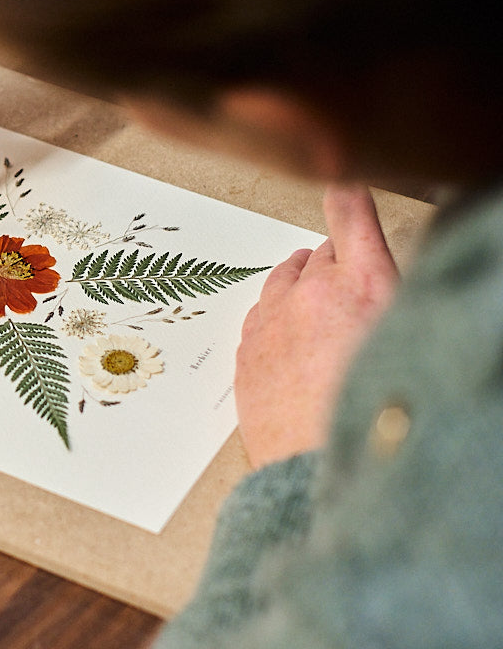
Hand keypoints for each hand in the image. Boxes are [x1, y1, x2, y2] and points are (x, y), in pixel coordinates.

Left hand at [235, 185, 398, 469]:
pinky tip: (295, 349)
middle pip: (320, 251)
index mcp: (364, 282)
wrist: (317, 472)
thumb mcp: (403, 338)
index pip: (350, 211)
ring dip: (303, 290)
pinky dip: (277, 322)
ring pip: (285, 279)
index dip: (347, 191)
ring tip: (324, 322)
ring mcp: (273, 319)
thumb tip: (377, 287)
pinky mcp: (246, 348)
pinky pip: (261, 315)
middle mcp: (313, 291)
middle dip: (336, 265)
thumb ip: (388, 300)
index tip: (342, 177)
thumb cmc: (370, 414)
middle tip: (354, 298)